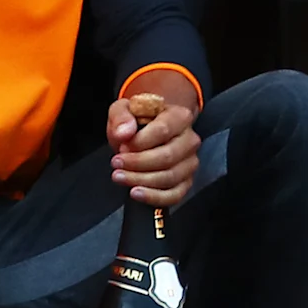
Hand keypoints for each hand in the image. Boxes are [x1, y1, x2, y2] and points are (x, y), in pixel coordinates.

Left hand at [108, 89, 200, 210]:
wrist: (147, 132)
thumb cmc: (137, 120)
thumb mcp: (123, 109)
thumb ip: (121, 116)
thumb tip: (124, 133)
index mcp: (180, 117)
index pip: (163, 131)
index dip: (140, 143)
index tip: (121, 147)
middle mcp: (190, 140)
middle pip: (167, 157)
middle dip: (138, 163)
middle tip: (116, 163)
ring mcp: (190, 163)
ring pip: (170, 178)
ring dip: (141, 180)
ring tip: (120, 177)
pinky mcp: (186, 182)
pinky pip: (175, 195)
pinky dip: (154, 197)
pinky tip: (136, 193)